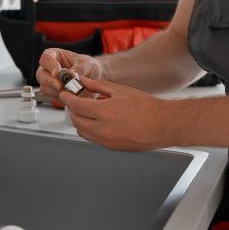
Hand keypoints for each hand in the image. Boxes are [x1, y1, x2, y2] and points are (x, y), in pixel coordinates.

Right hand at [35, 49, 106, 101]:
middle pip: (41, 75)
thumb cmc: (89, 67)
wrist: (95, 80)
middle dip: (51, 82)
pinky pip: (51, 97)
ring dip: (56, 91)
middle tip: (61, 86)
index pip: (46, 58)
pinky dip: (61, 97)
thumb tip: (71, 75)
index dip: (50, 66)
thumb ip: (79, 68)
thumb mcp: (88, 64)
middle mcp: (49, 68)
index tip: (57, 73)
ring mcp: (49, 81)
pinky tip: (71, 95)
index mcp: (54, 55)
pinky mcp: (54, 93)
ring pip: (44, 88)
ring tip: (70, 91)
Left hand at [59, 76, 173, 151]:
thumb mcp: (120, 91)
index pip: (76, 106)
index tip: (65, 94)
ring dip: (79, 120)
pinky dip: (89, 129)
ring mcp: (107, 141)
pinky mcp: (112, 147)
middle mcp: (104, 130)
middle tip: (74, 100)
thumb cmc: (146, 107)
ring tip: (86, 110)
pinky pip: (93, 138)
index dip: (67, 99)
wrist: (163, 124)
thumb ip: (98, 86)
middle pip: (76, 120)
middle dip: (72, 109)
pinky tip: (97, 120)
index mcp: (105, 113)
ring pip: (82, 132)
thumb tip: (83, 82)